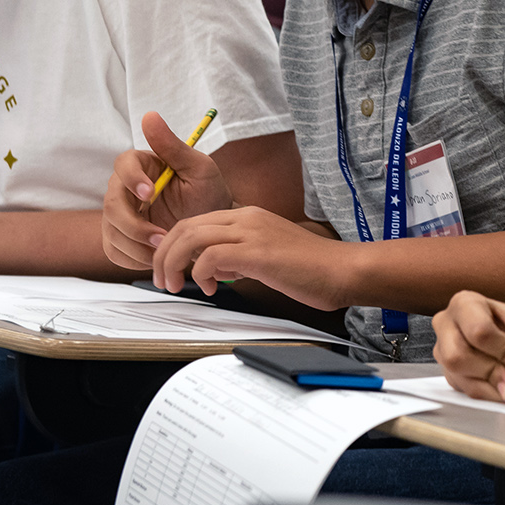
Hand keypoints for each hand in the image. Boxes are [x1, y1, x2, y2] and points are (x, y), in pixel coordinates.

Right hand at [103, 111, 234, 270]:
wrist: (213, 228)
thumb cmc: (209, 193)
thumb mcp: (199, 168)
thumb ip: (173, 146)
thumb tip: (149, 115)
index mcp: (142, 165)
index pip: (122, 164)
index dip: (132, 179)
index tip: (151, 194)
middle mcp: (126, 189)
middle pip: (111, 203)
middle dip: (134, 224)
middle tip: (162, 237)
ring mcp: (120, 215)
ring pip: (111, 230)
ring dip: (136, 245)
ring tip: (164, 248)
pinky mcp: (120, 239)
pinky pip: (113, 251)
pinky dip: (132, 258)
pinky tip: (155, 257)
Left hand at [151, 206, 349, 307]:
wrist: (342, 270)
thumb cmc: (310, 269)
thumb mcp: (267, 256)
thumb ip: (240, 257)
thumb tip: (217, 269)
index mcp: (247, 216)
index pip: (194, 222)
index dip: (172, 245)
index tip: (168, 268)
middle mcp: (246, 218)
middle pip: (185, 227)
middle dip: (163, 255)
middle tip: (163, 280)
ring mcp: (252, 233)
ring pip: (191, 238)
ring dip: (174, 264)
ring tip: (175, 285)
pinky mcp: (258, 253)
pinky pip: (211, 258)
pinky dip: (202, 275)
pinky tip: (213, 288)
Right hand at [431, 291, 504, 405]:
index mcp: (466, 304)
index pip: (478, 330)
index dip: (504, 352)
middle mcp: (448, 327)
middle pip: (458, 357)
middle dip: (494, 374)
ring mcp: (446, 354)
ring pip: (465, 380)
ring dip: (498, 389)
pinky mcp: (452, 376)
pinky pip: (470, 393)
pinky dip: (495, 396)